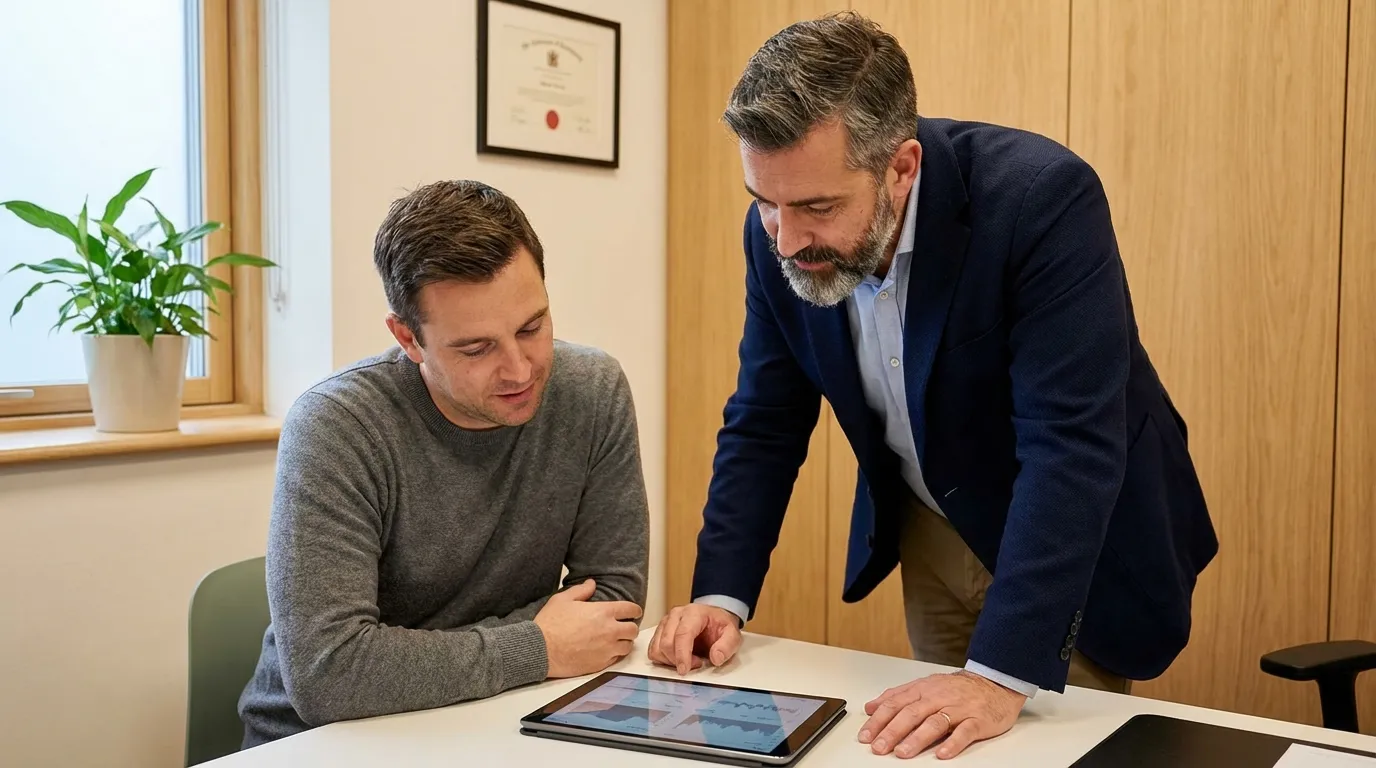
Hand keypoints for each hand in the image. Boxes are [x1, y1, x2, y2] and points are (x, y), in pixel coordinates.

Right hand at [534, 579, 642, 677]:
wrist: (540, 650)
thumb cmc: (549, 624)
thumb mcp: (562, 600)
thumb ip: (581, 590)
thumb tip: (591, 583)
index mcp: (603, 612)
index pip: (631, 609)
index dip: (634, 610)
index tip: (633, 612)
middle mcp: (609, 631)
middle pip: (633, 630)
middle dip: (630, 627)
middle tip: (623, 626)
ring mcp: (606, 649)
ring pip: (628, 646)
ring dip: (624, 642)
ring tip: (616, 640)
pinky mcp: (600, 664)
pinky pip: (616, 659)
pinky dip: (614, 654)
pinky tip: (605, 651)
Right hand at [647, 603, 741, 674]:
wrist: (713, 618)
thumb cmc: (719, 625)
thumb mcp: (732, 633)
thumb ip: (727, 645)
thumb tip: (716, 657)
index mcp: (693, 613)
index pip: (682, 634)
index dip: (682, 654)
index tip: (684, 670)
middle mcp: (676, 615)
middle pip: (666, 643)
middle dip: (679, 660)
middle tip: (697, 663)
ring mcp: (665, 623)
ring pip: (657, 648)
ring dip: (670, 661)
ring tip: (688, 660)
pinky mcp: (660, 632)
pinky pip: (653, 651)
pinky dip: (663, 660)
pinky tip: (677, 659)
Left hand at [858, 670, 1026, 758]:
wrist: (995, 683)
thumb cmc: (957, 688)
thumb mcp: (924, 686)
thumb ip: (896, 696)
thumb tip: (871, 707)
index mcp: (923, 690)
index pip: (895, 704)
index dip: (879, 720)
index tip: (865, 736)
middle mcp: (938, 698)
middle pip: (911, 714)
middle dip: (892, 731)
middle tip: (879, 747)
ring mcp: (958, 709)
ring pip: (935, 723)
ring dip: (917, 739)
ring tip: (903, 752)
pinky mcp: (977, 720)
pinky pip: (965, 732)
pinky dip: (953, 743)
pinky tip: (942, 754)